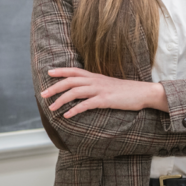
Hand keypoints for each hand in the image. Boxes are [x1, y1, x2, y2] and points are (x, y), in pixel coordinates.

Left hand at [40, 68, 164, 117]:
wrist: (142, 93)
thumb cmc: (125, 91)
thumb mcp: (108, 85)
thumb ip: (95, 86)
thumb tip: (84, 91)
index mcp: (95, 76)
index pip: (74, 70)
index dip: (61, 71)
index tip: (49, 72)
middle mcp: (95, 81)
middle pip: (70, 81)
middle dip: (55, 87)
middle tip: (43, 95)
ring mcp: (100, 90)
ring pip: (75, 92)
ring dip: (61, 100)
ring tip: (51, 108)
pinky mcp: (105, 100)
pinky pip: (86, 104)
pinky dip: (75, 110)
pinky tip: (67, 115)